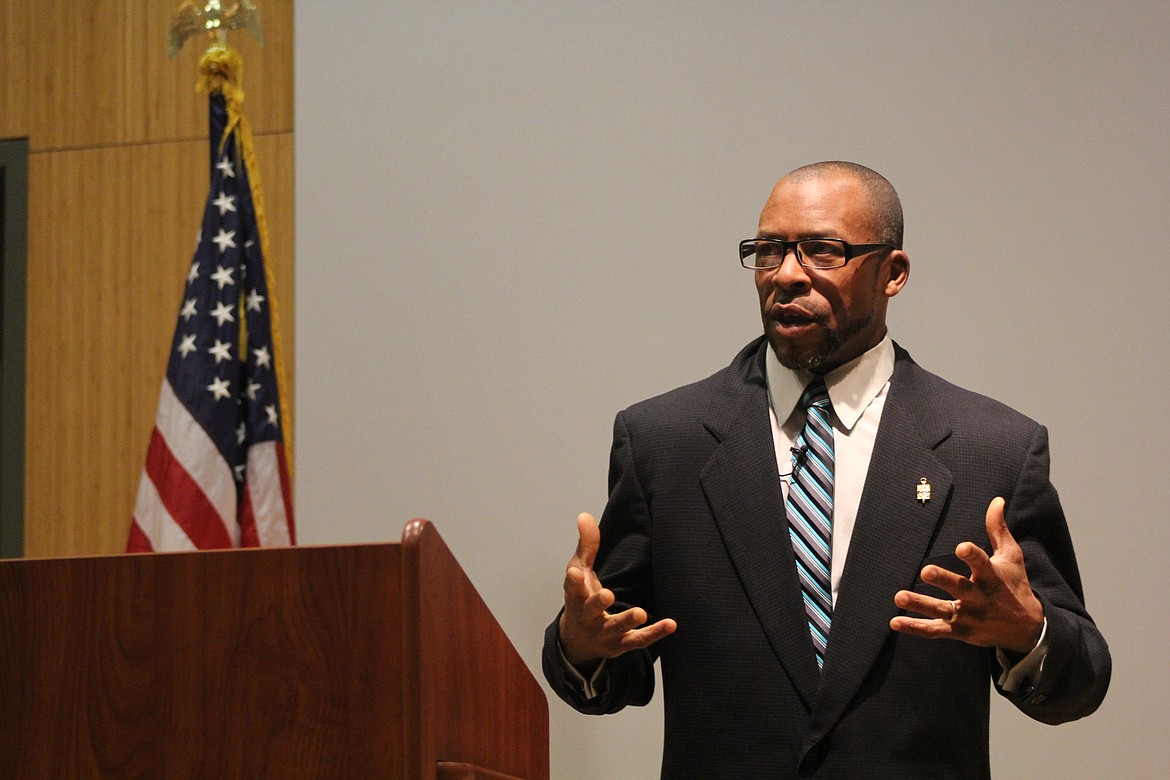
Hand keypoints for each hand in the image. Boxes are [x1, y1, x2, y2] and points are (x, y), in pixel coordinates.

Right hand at [558, 512, 676, 666]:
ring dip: (627, 621)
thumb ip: (587, 545)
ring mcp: (604, 632)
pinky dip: (655, 633)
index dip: (573, 581)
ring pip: (616, 628)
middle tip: (607, 594)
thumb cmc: (581, 599)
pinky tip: (671, 624)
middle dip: (598, 603)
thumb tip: (584, 515)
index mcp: (576, 597)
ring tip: (640, 613)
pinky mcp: (621, 644)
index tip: (574, 572)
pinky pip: (639, 640)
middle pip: (591, 610)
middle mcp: (587, 616)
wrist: (578, 642)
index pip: (572, 588)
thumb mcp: (580, 571)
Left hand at [889, 497, 1043, 653]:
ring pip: (943, 611)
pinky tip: (895, 621)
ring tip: (899, 596)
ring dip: (920, 605)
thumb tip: (996, 500)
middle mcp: (980, 598)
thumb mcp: (1011, 557)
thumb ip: (997, 530)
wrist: (1027, 629)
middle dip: (943, 580)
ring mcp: (969, 617)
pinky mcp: (959, 632)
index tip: (961, 547)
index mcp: (992, 578)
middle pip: (960, 588)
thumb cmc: (1014, 586)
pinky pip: (935, 631)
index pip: (982, 564)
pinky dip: (915, 627)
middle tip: (926, 571)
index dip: (972, 556)